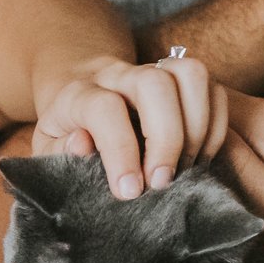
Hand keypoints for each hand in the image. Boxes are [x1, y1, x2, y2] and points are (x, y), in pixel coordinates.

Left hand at [30, 52, 220, 198]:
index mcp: (79, 93)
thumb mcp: (48, 147)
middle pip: (155, 83)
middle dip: (166, 139)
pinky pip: (213, 90)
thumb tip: (82, 145)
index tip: (129, 191)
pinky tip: (198, 158)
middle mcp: (118, 75)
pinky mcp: (182, 79)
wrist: (79, 87)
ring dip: (198, 127)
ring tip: (185, 169)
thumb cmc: (64, 130)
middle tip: (161, 183)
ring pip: (191, 74)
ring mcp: (154, 71)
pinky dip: (215, 128)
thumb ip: (57, 151)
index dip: (120, 150)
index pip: (105, 108)